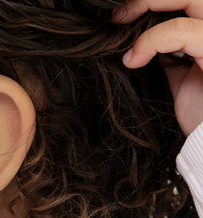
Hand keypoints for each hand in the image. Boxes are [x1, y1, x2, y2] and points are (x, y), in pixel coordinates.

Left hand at [112, 0, 202, 135]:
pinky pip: (182, 31)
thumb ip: (171, 54)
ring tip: (120, 25)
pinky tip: (134, 59)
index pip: (188, 0)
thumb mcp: (183, 77)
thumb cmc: (202, 112)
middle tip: (119, 16)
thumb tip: (146, 44)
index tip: (124, 15)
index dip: (155, 1)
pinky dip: (152, 40)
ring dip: (149, 4)